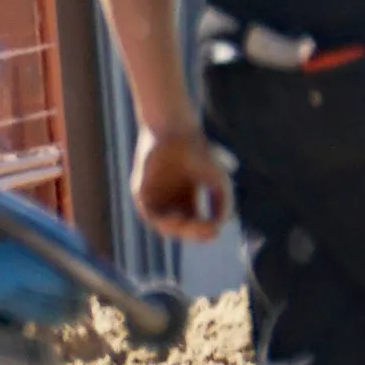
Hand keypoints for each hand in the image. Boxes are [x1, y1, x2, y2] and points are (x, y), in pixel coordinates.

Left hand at [129, 115, 229, 242]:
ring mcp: (154, 198)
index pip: (196, 224)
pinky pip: (149, 215)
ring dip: (179, 230)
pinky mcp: (141, 194)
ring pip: (164, 225)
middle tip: (208, 232)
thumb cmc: (200, 151)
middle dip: (194, 233)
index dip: (205, 231)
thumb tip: (223, 224)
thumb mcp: (218, 180)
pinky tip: (177, 219)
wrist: (175, 131)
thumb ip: (223, 202)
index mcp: (187, 199)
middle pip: (181, 228)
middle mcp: (169, 202)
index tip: (216, 231)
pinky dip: (162, 221)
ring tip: (191, 226)